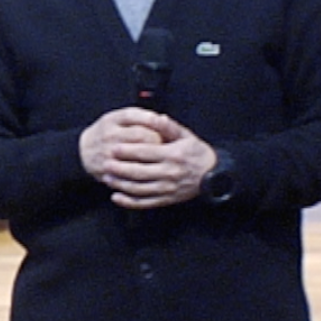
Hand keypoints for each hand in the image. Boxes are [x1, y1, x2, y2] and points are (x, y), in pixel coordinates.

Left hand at [79, 106, 215, 208]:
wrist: (214, 175)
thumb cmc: (196, 153)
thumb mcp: (186, 136)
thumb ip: (169, 128)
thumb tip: (156, 117)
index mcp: (173, 155)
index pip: (146, 153)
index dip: (128, 151)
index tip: (114, 148)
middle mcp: (170, 173)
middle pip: (139, 172)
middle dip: (120, 168)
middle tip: (105, 163)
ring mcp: (167, 188)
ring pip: (139, 188)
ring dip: (121, 184)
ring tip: (107, 178)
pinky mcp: (166, 199)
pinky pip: (145, 203)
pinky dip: (129, 202)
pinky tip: (116, 197)